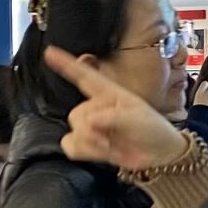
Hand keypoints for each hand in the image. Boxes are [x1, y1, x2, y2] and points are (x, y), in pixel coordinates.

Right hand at [45, 45, 188, 170]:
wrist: (159, 155)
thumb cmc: (153, 130)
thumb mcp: (138, 118)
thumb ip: (112, 118)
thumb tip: (90, 122)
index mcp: (108, 93)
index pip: (83, 76)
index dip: (65, 64)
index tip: (49, 52)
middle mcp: (96, 107)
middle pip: (76, 115)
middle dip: (92, 130)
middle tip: (112, 136)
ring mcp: (91, 126)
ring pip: (73, 132)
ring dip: (90, 143)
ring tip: (111, 144)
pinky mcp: (89, 144)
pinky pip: (70, 145)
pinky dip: (84, 151)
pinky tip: (103, 151)